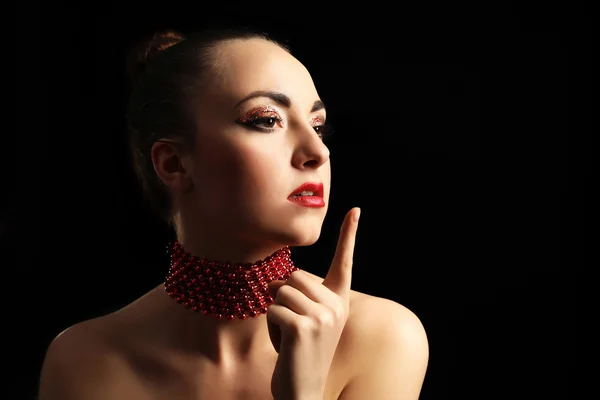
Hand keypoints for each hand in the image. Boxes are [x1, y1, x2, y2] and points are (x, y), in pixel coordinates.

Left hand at [267, 207, 360, 399]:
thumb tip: (276, 280)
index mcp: (339, 301)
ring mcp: (323, 316)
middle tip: (291, 325)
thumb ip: (300, 295)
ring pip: (280, 290)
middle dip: (282, 297)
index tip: (355, 210)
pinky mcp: (305, 327)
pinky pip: (272, 308)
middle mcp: (337, 305)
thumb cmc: (299, 352)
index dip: (349, 235)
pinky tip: (284, 344)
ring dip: (274, 312)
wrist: (303, 391)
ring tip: (288, 335)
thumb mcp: (306, 319)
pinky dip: (270, 325)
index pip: (344, 262)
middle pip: (293, 276)